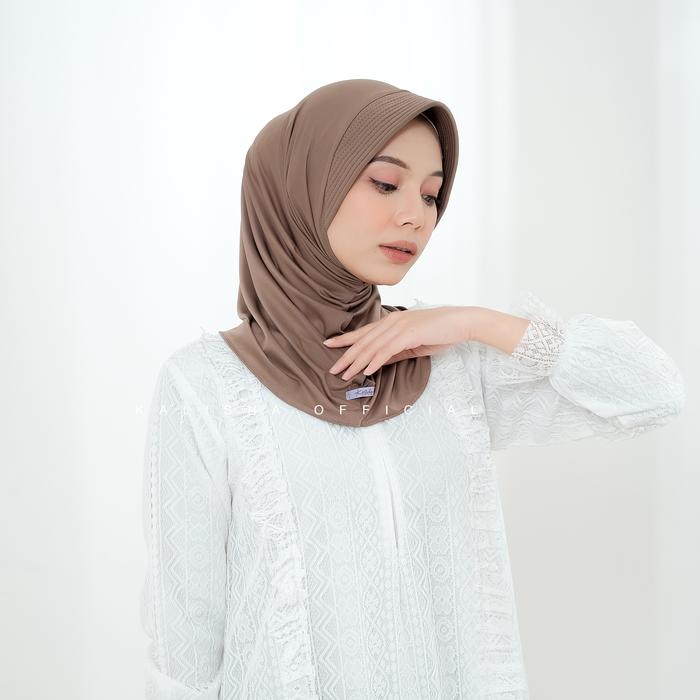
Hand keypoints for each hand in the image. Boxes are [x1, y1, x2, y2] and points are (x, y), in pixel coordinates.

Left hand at [323, 306, 474, 379]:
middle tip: (333, 369)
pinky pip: (388, 350)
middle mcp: (392, 321)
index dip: (345, 339)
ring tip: (346, 374)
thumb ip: (394, 352)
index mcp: (392, 321)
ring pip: (373, 346)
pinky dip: (376, 361)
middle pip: (364, 340)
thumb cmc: (439, 332)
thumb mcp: (412, 344)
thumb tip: (376, 363)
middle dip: (346, 355)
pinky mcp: (409, 334)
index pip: (364, 332)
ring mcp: (400, 326)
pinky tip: (367, 370)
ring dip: (358, 362)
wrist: (461, 323)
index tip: (329, 344)